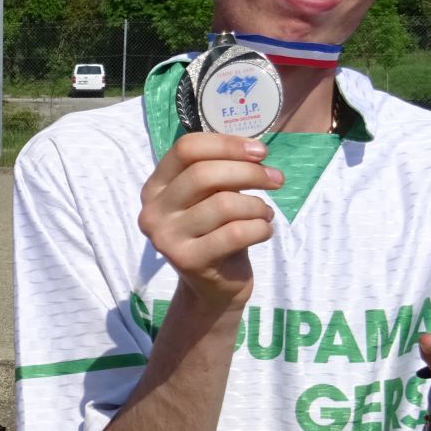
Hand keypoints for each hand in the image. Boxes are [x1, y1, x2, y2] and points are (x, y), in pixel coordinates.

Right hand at [138, 133, 282, 308]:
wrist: (212, 287)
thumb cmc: (215, 232)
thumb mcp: (210, 198)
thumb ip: (220, 172)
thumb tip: (253, 151)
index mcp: (155, 187)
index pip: (186, 149)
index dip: (227, 144)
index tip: (259, 152)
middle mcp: (153, 211)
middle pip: (203, 174)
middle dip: (250, 172)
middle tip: (276, 180)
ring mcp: (166, 237)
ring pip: (223, 204)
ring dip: (257, 205)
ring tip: (265, 213)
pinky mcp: (187, 260)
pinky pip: (235, 233)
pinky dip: (260, 228)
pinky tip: (263, 231)